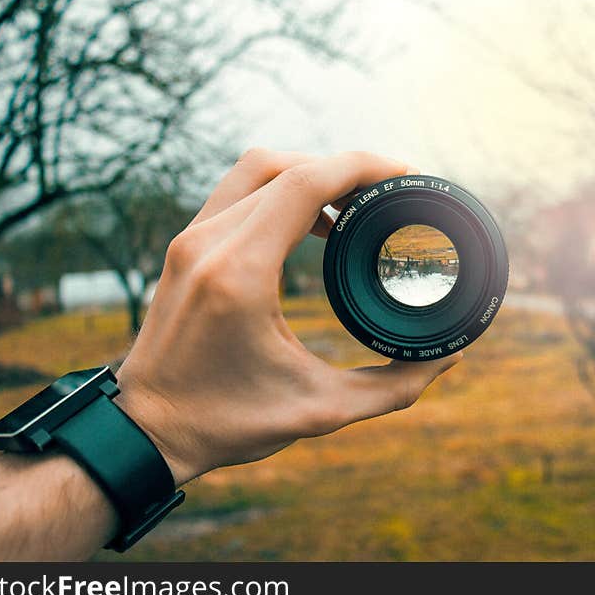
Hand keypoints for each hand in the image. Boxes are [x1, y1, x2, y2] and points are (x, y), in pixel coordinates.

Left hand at [114, 150, 461, 485]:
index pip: (305, 183)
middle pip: (285, 165)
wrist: (145, 430)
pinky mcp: (184, 246)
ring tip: (353, 205)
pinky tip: (311, 221)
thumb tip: (449, 360)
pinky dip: (279, 190)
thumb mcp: (320, 412)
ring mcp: (190, 240)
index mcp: (240, 274)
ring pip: (256, 169)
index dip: (363, 167)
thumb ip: (393, 388)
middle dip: (344, 168)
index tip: (405, 174)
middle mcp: (208, 244)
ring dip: (308, 172)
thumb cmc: (226, 423)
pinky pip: (237, 192)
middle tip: (387, 191)